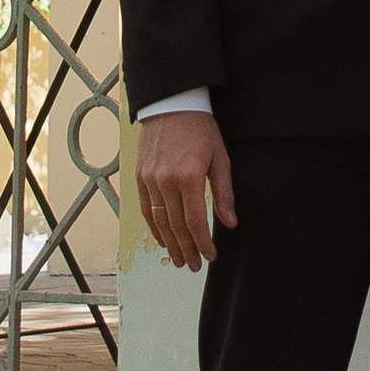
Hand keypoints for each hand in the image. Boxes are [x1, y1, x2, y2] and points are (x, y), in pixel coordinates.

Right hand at [135, 110, 235, 270]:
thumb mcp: (220, 158)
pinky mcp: (139, 176)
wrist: (171, 104)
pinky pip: (146, 209)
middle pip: (176, 226)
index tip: (209, 257)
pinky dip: (154, 227)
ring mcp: (149, 179)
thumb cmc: (200, 129)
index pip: (195, 221)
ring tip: (178, 259)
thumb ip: (224, 192)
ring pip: (159, 221)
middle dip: (186, 249)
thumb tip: (230, 222)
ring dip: (169, 243)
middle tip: (193, 265)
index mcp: (189, 176)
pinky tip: (163, 239)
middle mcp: (165, 180)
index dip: (202, 243)